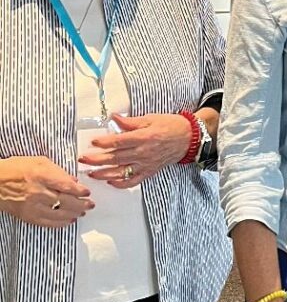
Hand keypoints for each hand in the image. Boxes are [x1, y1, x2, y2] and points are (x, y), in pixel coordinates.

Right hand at [0, 156, 92, 226]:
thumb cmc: (16, 168)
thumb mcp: (39, 162)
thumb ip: (58, 171)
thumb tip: (73, 182)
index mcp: (41, 176)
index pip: (67, 186)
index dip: (80, 191)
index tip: (87, 192)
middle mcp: (38, 192)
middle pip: (66, 202)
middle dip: (81, 204)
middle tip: (90, 204)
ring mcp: (32, 206)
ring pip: (59, 214)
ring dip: (74, 214)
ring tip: (82, 212)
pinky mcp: (27, 216)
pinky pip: (47, 223)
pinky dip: (60, 223)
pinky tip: (68, 220)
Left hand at [78, 113, 192, 187]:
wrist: (188, 138)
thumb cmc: (170, 126)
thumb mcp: (150, 118)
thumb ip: (130, 122)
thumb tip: (114, 118)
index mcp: (143, 137)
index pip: (119, 141)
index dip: (105, 143)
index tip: (93, 142)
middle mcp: (143, 153)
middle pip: (116, 158)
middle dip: (97, 160)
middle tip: (84, 159)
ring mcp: (146, 164)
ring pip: (122, 172)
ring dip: (104, 174)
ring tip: (92, 173)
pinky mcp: (149, 171)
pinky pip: (134, 181)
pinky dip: (121, 183)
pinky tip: (111, 181)